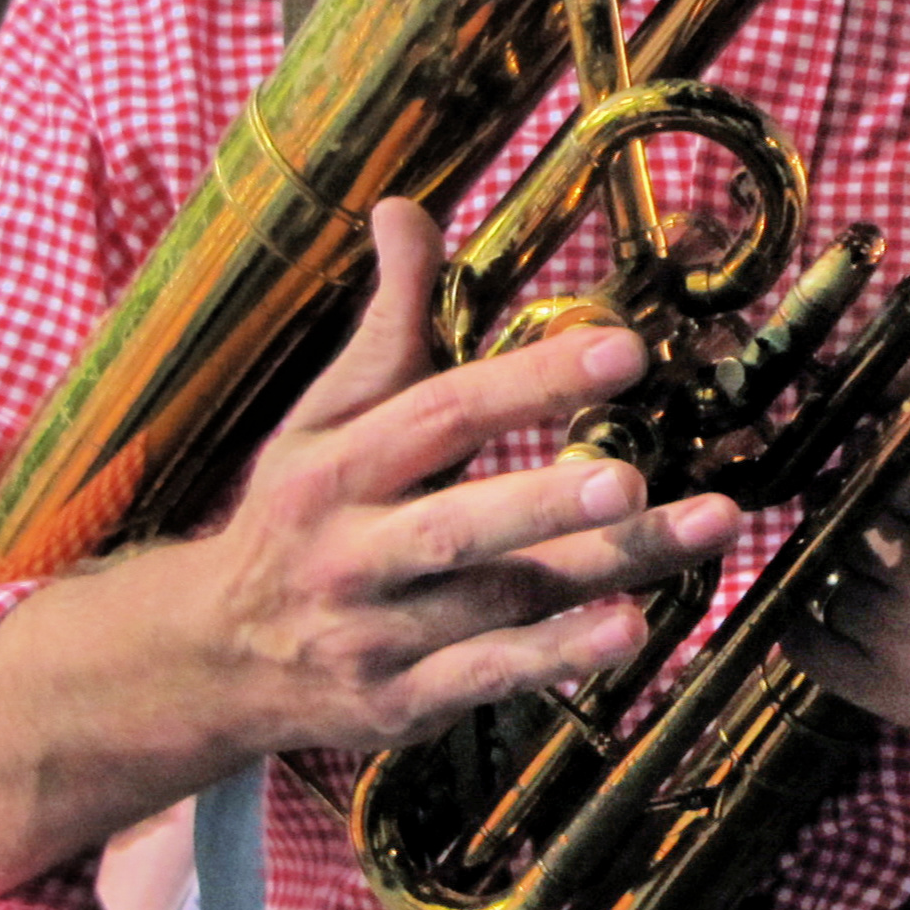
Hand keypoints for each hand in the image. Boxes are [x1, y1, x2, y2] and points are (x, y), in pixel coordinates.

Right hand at [168, 199, 740, 757]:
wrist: (212, 656)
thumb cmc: (300, 514)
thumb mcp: (325, 417)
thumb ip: (388, 323)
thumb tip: (405, 207)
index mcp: (336, 468)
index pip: (440, 414)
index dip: (529, 382)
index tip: (623, 352)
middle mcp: (351, 553)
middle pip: (459, 525)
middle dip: (544, 504)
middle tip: (629, 479)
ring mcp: (375, 634)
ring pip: (499, 602)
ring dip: (602, 573)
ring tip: (697, 533)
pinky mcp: (401, 702)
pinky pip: (487, 677)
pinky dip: (557, 659)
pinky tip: (632, 629)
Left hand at [780, 410, 909, 757]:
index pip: (887, 455)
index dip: (877, 437)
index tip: (875, 431)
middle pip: (848, 518)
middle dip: (851, 494)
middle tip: (856, 482)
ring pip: (828, 582)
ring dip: (835, 556)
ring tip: (850, 537)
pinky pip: (816, 652)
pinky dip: (808, 620)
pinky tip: (826, 596)